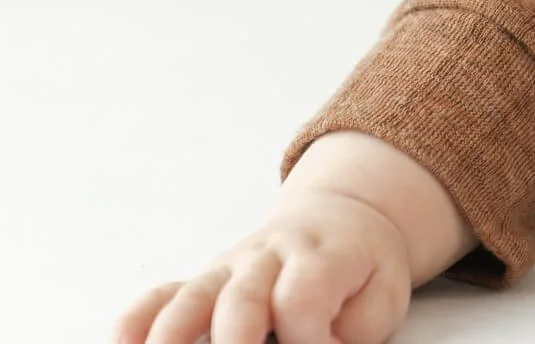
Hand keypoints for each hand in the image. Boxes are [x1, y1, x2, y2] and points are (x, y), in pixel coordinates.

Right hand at [113, 188, 413, 343]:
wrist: (341, 217)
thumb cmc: (362, 267)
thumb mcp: (382, 294)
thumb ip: (355, 329)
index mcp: (322, 254)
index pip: (303, 296)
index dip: (309, 338)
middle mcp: (268, 258)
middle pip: (242, 297)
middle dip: (235, 340)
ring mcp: (228, 268)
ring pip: (193, 299)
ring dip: (173, 338)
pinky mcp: (202, 281)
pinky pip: (162, 296)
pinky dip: (137, 320)